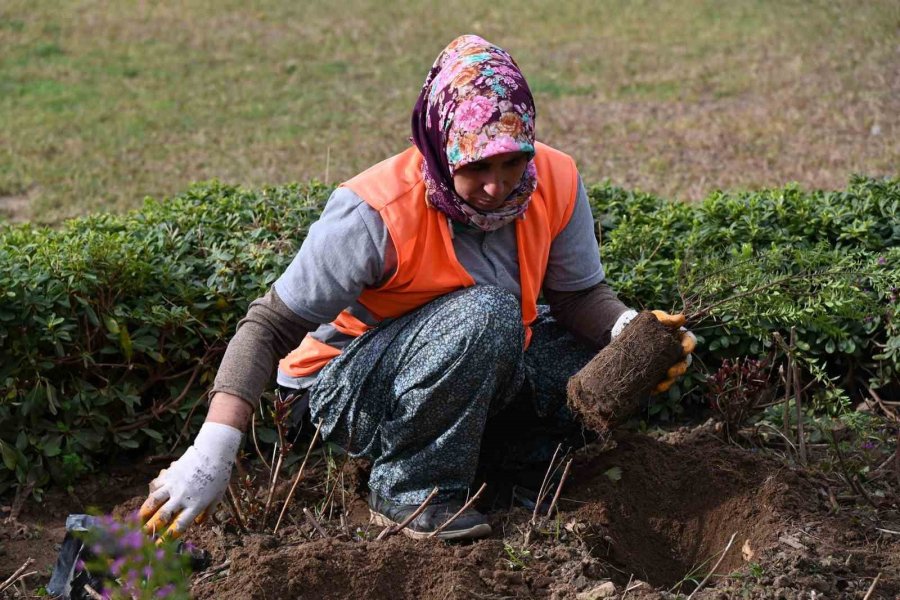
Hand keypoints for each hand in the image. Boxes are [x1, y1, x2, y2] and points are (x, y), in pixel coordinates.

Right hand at [139, 422, 241, 539]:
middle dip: (151, 528)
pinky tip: (149, 497)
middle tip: (143, 535)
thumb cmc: (219, 475)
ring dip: (144, 512)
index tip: (158, 545)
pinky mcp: (169, 474)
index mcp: (196, 505)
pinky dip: (151, 492)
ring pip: (154, 501)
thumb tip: (198, 523)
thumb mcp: (217, 496)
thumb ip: (208, 511)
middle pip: (163, 516)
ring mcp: (174, 485)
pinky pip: (156, 485)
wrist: (213, 452)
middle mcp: (183, 497)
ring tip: (138, 520)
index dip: (167, 538)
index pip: (179, 526)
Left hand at [650, 310, 696, 393]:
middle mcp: (676, 353)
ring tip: (660, 385)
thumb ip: (667, 319)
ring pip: (673, 376)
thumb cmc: (647, 323)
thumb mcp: (656, 318)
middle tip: (670, 372)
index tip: (683, 349)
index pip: (690, 341)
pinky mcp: (656, 372)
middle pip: (684, 363)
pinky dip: (657, 388)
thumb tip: (681, 319)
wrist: (629, 331)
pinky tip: (652, 390)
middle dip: (679, 369)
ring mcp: (667, 364)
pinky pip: (660, 383)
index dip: (689, 346)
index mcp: (679, 339)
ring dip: (669, 382)